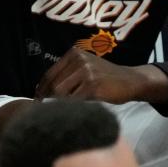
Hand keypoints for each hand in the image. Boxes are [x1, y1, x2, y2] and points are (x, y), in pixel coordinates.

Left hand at [35, 48, 167, 104]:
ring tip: (59, 112)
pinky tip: (73, 112)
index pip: (50, 73)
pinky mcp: (93, 85)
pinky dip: (72, 107)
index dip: (41, 88)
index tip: (36, 99)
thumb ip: (67, 75)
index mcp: (73, 54)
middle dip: (47, 98)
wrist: (131, 81)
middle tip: (44, 110)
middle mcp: (78, 60)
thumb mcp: (85, 69)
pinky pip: (75, 100)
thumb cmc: (105, 78)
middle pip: (54, 84)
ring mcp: (86, 72)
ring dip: (59, 104)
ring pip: (62, 92)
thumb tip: (43, 91)